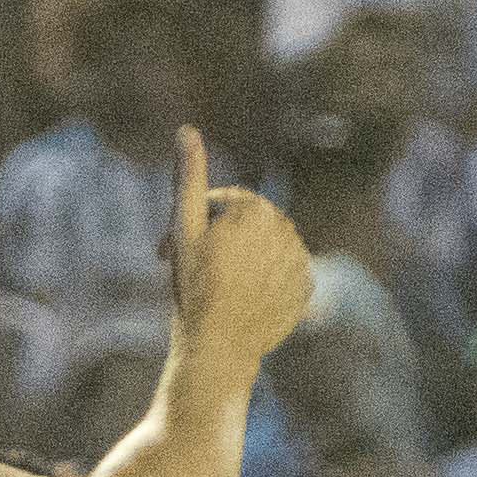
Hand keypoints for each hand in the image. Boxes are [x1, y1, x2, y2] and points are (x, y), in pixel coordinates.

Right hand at [162, 126, 313, 370]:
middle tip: (192, 270)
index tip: (169, 251)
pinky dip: (263, 278)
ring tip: (217, 285)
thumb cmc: (193, 287)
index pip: (221, 204)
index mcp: (255, 208)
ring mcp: (300, 259)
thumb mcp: (182, 229)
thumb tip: (187, 129)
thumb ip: (187, 177)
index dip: (194, 224)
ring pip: (263, 247)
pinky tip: (241, 297)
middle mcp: (286, 228)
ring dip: (241, 257)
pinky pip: (282, 271)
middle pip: (245, 225)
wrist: (219, 347)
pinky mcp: (307, 286)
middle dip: (219, 240)